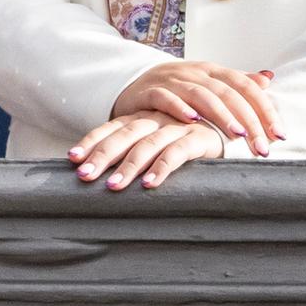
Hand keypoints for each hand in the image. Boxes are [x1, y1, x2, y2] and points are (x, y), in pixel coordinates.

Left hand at [69, 112, 228, 190]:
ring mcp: (177, 127)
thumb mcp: (157, 144)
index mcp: (142, 119)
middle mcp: (156, 120)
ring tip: (112, 186)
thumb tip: (99, 172)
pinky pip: (177, 153)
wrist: (232, 130)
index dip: (91, 142)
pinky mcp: (199, 138)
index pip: (110, 128)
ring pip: (147, 145)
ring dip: (128, 166)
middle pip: (124, 136)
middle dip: (102, 156)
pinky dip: (162, 168)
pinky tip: (149, 184)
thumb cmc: (186, 141)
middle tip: (85, 176)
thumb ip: (132, 153)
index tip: (72, 158)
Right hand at [105, 60, 279, 155]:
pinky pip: (166, 98)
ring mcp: (172, 81)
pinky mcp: (150, 92)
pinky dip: (179, 107)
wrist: (133, 83)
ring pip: (202, 95)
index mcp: (214, 71)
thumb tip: (268, 80)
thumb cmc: (177, 89)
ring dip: (221, 115)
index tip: (279, 134)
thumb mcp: (208, 83)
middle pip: (229, 94)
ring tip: (237, 135)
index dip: (265, 109)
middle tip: (262, 147)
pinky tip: (192, 120)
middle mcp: (196, 73)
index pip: (247, 87)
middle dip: (249, 121)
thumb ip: (237, 83)